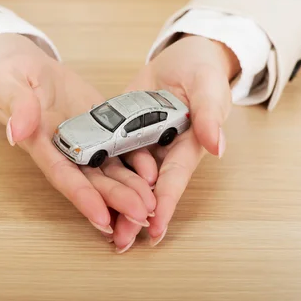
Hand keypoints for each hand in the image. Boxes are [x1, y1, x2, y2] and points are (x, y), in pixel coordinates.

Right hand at [0, 33, 156, 236]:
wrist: (23, 63)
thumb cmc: (7, 73)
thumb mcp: (7, 84)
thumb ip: (17, 106)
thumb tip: (16, 133)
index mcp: (39, 142)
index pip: (62, 175)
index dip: (82, 198)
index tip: (102, 219)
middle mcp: (64, 147)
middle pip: (92, 180)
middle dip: (117, 200)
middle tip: (142, 216)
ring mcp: (84, 137)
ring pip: (110, 169)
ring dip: (131, 188)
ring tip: (152, 204)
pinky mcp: (99, 123)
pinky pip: (121, 145)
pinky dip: (137, 159)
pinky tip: (155, 172)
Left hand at [113, 35, 240, 251]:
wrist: (183, 59)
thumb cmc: (204, 73)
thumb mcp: (209, 88)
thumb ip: (210, 115)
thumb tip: (217, 146)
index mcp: (187, 146)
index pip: (174, 180)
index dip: (165, 205)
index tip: (154, 231)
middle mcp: (163, 151)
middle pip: (147, 188)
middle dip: (134, 214)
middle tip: (119, 241)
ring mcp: (141, 141)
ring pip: (126, 176)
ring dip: (115, 199)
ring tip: (101, 225)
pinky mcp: (123, 129)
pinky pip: (109, 150)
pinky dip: (100, 169)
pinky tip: (84, 185)